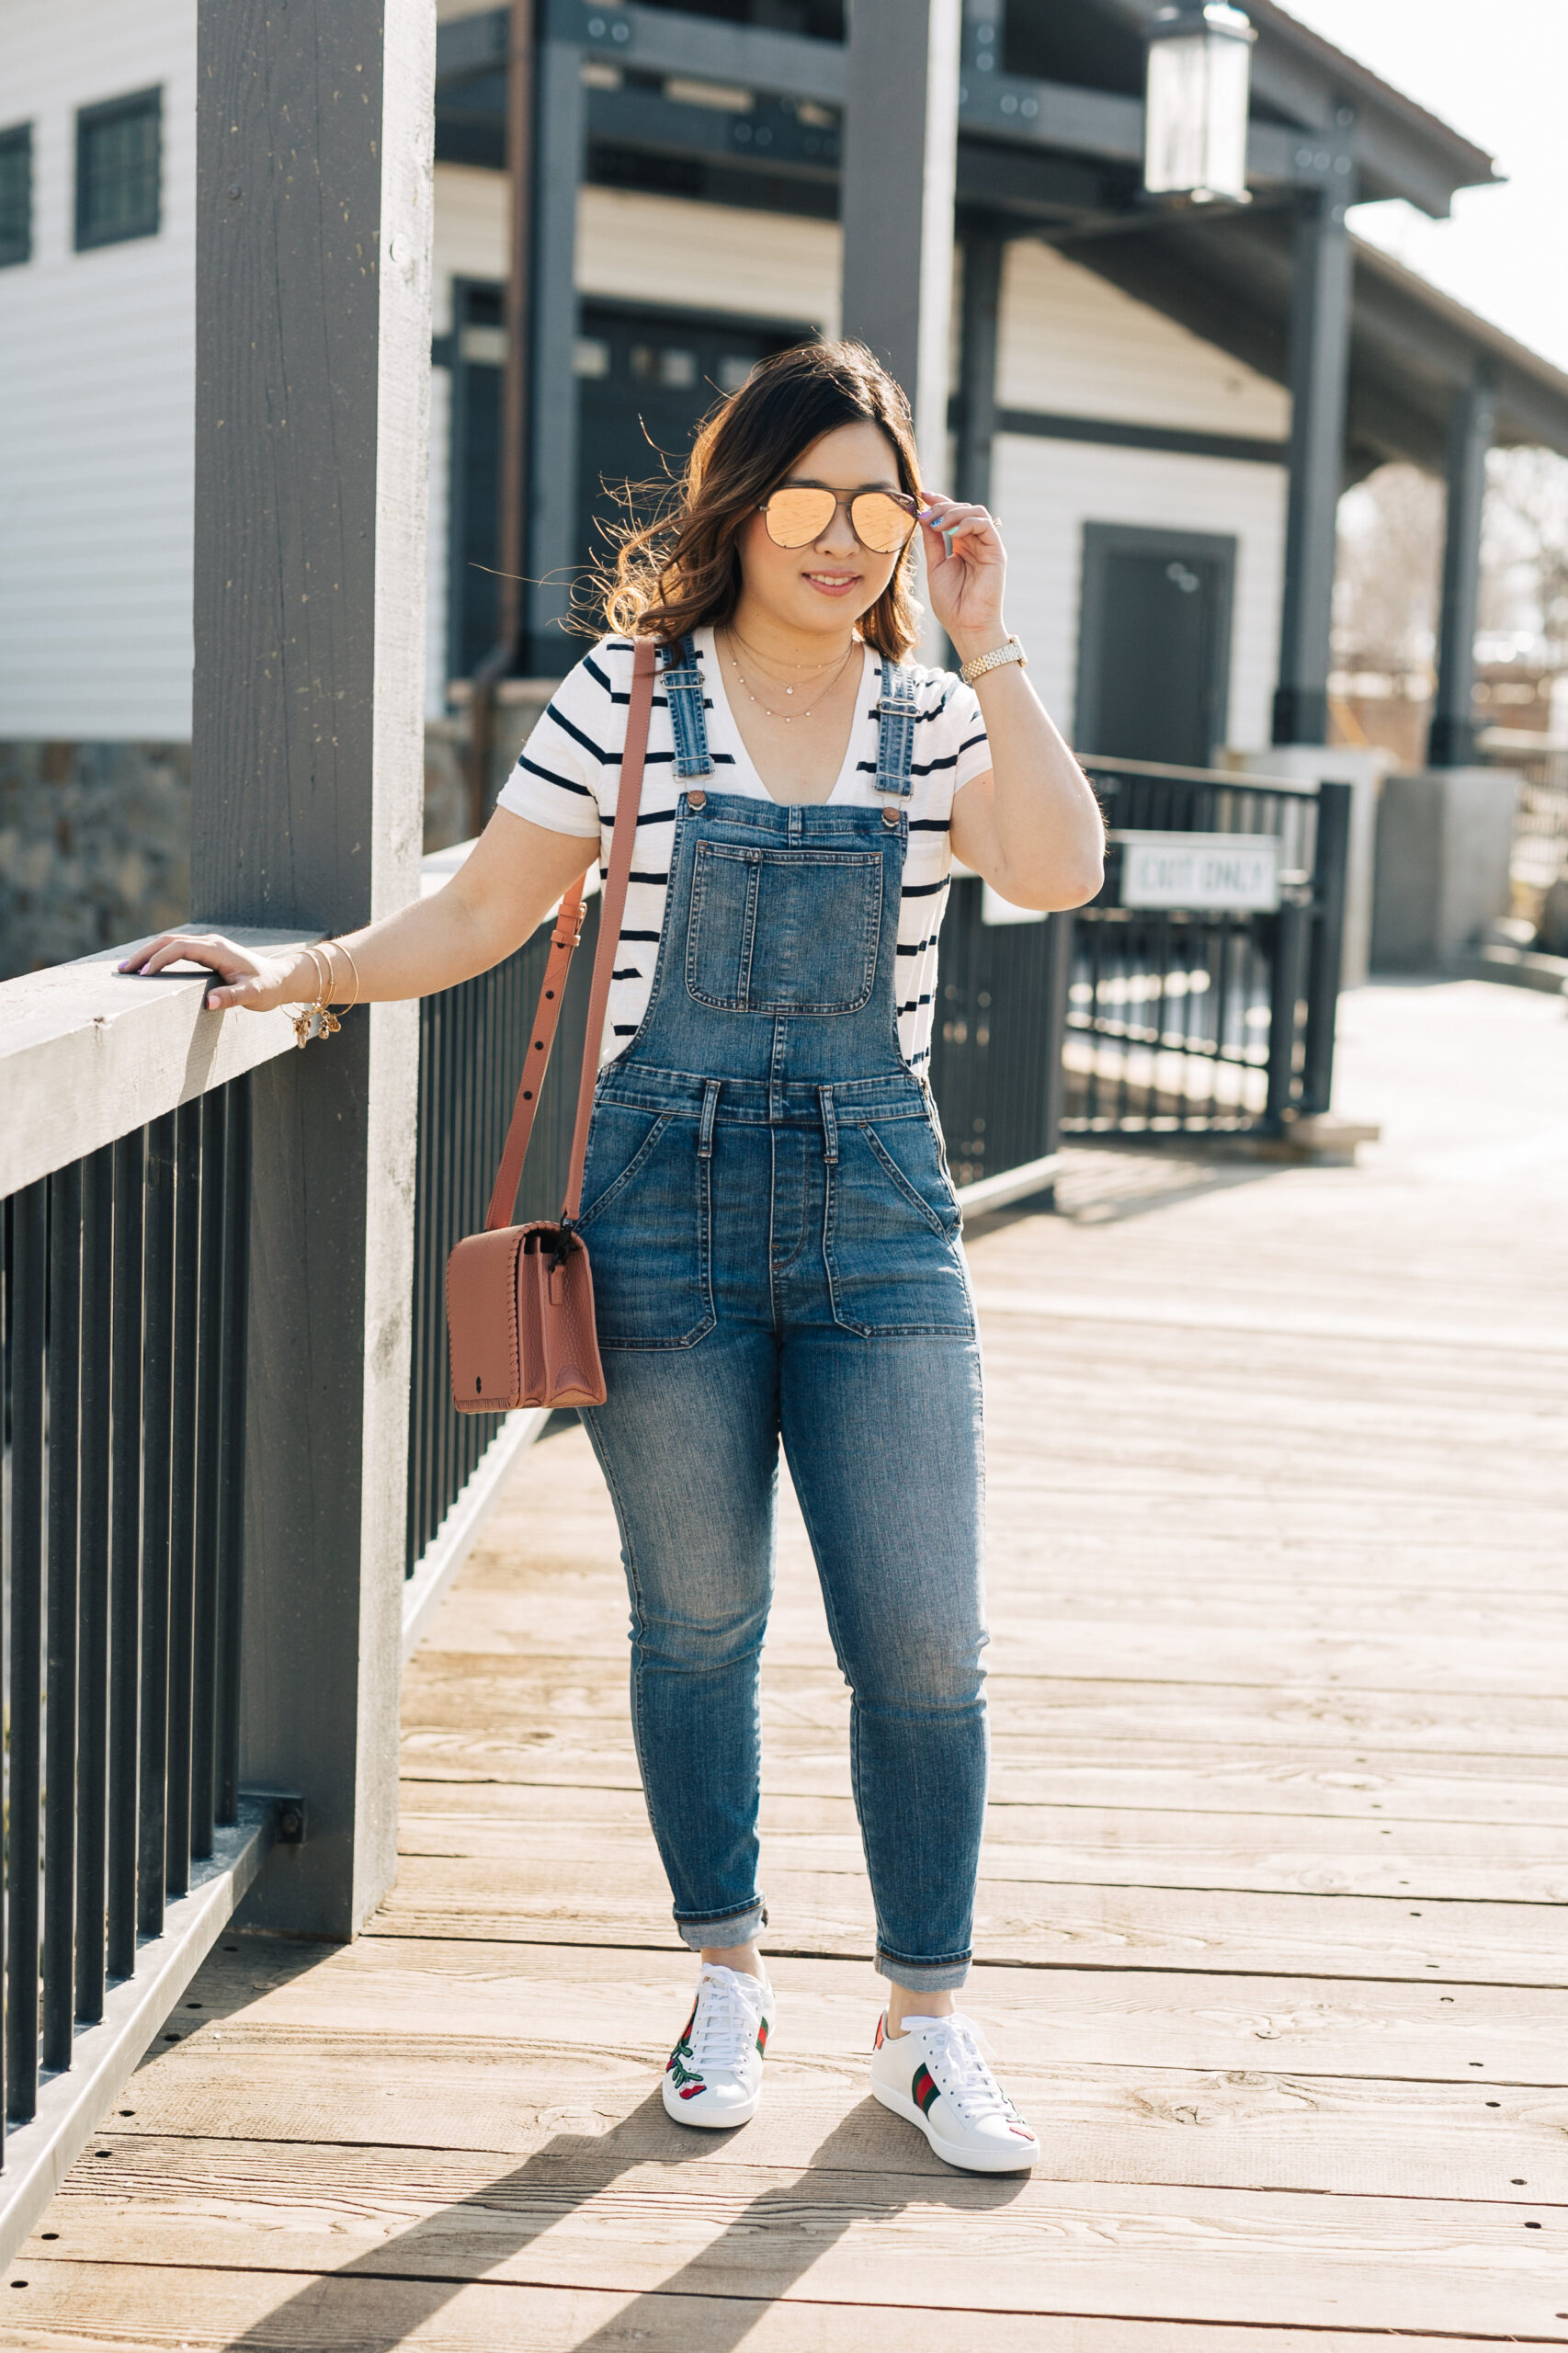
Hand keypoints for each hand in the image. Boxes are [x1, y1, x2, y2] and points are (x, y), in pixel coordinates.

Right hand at [120, 930, 311, 1013]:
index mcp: (217, 949)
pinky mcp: (207, 951)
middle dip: (144, 954)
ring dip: (148, 953)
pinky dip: (159, 955)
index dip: (159, 960)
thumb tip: (209, 1003)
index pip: (179, 949)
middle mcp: (210, 942)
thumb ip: (232, 998)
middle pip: (168, 941)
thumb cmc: (267, 987)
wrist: (281, 978)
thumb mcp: (253, 995)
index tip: (143, 975)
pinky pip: (177, 948)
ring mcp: (208, 945)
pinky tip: (147, 967)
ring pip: (170, 942)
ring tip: (127, 968)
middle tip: (122, 971)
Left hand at [917, 495, 1007, 659]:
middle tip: (925, 515)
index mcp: (962, 546)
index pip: (953, 516)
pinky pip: (985, 525)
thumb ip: (933, 541)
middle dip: (942, 507)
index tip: (921, 496)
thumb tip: (925, 516)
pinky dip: (967, 522)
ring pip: (975, 512)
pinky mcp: (997, 551)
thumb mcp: (936, 566)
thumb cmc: (951, 603)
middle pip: (963, 509)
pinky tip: (952, 532)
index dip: (938, 502)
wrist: (966, 626)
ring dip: (953, 513)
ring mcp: (988, 546)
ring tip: (937, 525)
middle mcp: (976, 543)